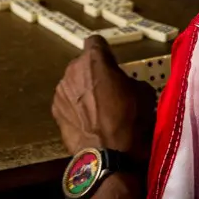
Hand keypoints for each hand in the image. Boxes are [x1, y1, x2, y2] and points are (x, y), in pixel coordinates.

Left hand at [52, 36, 156, 161]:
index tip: (112, 63)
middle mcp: (73, 69)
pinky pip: (67, 101)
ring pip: (74, 83)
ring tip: (97, 110)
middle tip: (108, 90)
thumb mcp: (143, 93)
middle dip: (94, 72)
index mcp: (95, 60)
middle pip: (83, 63)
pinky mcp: (55, 111)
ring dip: (83, 90)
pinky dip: (75, 107)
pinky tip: (87, 122)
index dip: (105, 51)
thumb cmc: (129, 120)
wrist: (107, 157)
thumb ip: (129, 80)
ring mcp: (60, 90)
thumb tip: (124, 84)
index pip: (96, 41)